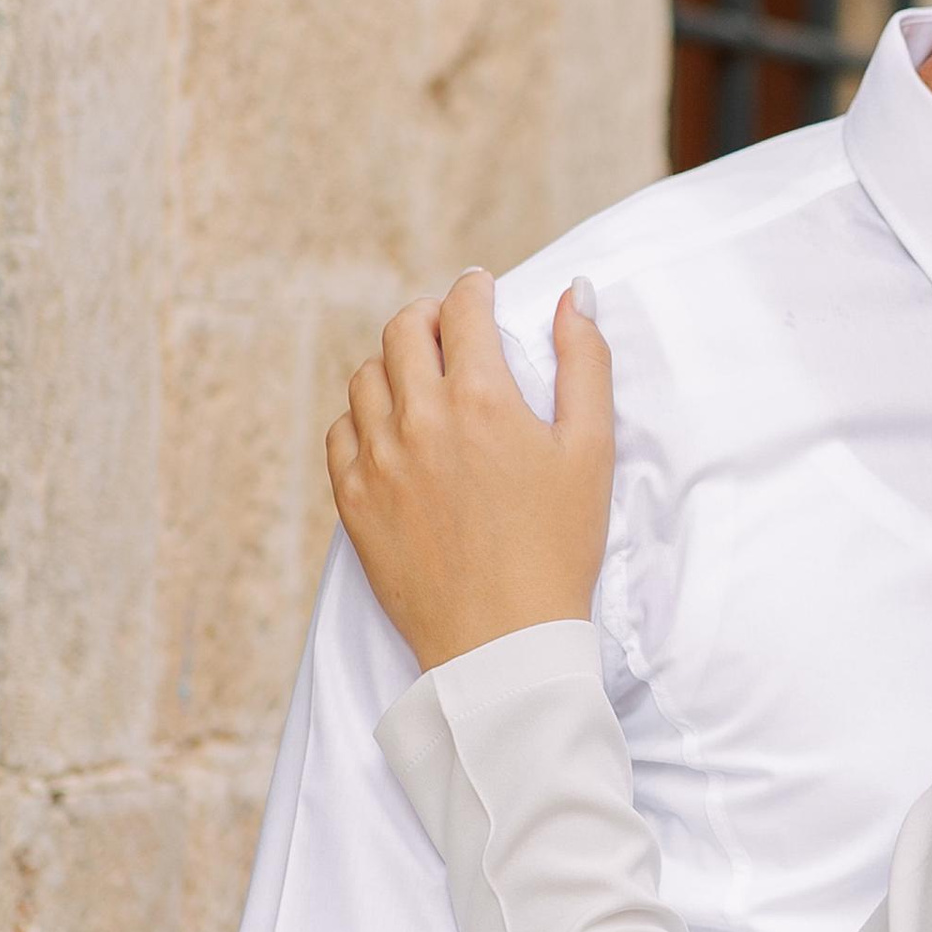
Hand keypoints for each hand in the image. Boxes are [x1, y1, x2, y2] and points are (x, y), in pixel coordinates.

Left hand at [328, 269, 614, 671]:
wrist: (502, 642)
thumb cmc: (558, 548)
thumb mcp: (591, 450)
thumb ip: (585, 362)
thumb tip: (572, 295)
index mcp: (481, 397)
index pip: (463, 309)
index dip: (474, 289)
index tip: (482, 289)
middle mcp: (419, 418)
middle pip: (403, 331)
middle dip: (429, 316)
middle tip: (449, 327)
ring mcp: (377, 460)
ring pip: (366, 378)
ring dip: (394, 363)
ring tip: (420, 378)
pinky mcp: (353, 501)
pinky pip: (340, 433)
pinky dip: (364, 418)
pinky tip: (391, 430)